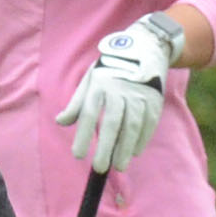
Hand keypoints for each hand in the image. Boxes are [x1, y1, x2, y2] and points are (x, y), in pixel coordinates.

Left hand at [54, 17, 176, 171]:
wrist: (145, 49)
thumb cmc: (111, 68)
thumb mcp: (90, 79)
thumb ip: (77, 103)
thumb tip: (60, 121)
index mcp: (100, 85)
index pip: (89, 114)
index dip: (83, 135)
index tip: (77, 155)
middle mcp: (120, 90)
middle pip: (113, 123)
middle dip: (106, 148)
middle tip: (100, 168)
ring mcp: (139, 95)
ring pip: (132, 126)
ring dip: (125, 148)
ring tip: (118, 166)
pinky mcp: (155, 100)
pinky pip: (148, 124)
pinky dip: (141, 140)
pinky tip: (134, 153)